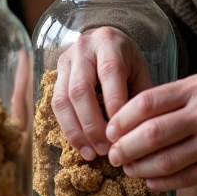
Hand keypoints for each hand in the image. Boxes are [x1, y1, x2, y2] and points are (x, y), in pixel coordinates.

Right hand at [52, 26, 153, 159]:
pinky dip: (68, 129)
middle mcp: (83, 48)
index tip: (122, 133)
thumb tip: (137, 132)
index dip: (114, 105)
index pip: (109, 72)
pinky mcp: (55, 75)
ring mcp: (65, 61)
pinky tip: (81, 146)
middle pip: (81, 89)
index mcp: (109, 42)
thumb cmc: (127, 61)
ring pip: (63, 100)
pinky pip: (56, 105)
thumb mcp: (140, 71)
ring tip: (92, 153)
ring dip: (77, 131)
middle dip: (92, 124)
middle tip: (106, 149)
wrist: (105, 42)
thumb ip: (141, 96)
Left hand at [104, 72, 196, 190]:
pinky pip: (186, 177)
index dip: (121, 119)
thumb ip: (177, 97)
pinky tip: (152, 180)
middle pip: (151, 133)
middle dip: (125, 147)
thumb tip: (135, 116)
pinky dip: (163, 181)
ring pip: (166, 159)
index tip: (110, 130)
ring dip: (141, 168)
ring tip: (129, 169)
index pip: (146, 103)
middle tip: (113, 155)